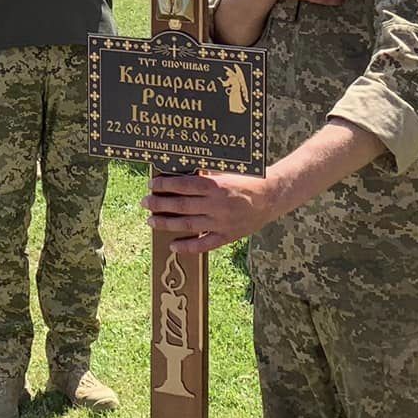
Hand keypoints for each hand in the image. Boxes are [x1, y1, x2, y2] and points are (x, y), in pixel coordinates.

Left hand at [143, 171, 285, 253]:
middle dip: (160, 204)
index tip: (152, 184)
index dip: (165, 185)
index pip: (184, 185)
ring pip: (189, 225)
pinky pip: (205, 244)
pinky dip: (188, 247)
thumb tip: (181, 171)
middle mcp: (217, 205)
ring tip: (152, 221)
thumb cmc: (246, 180)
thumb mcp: (226, 171)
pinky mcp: (228, 236)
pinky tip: (174, 246)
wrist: (271, 197)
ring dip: (168, 223)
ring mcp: (222, 222)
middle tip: (145, 202)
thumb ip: (205, 173)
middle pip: (182, 205)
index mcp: (216, 185)